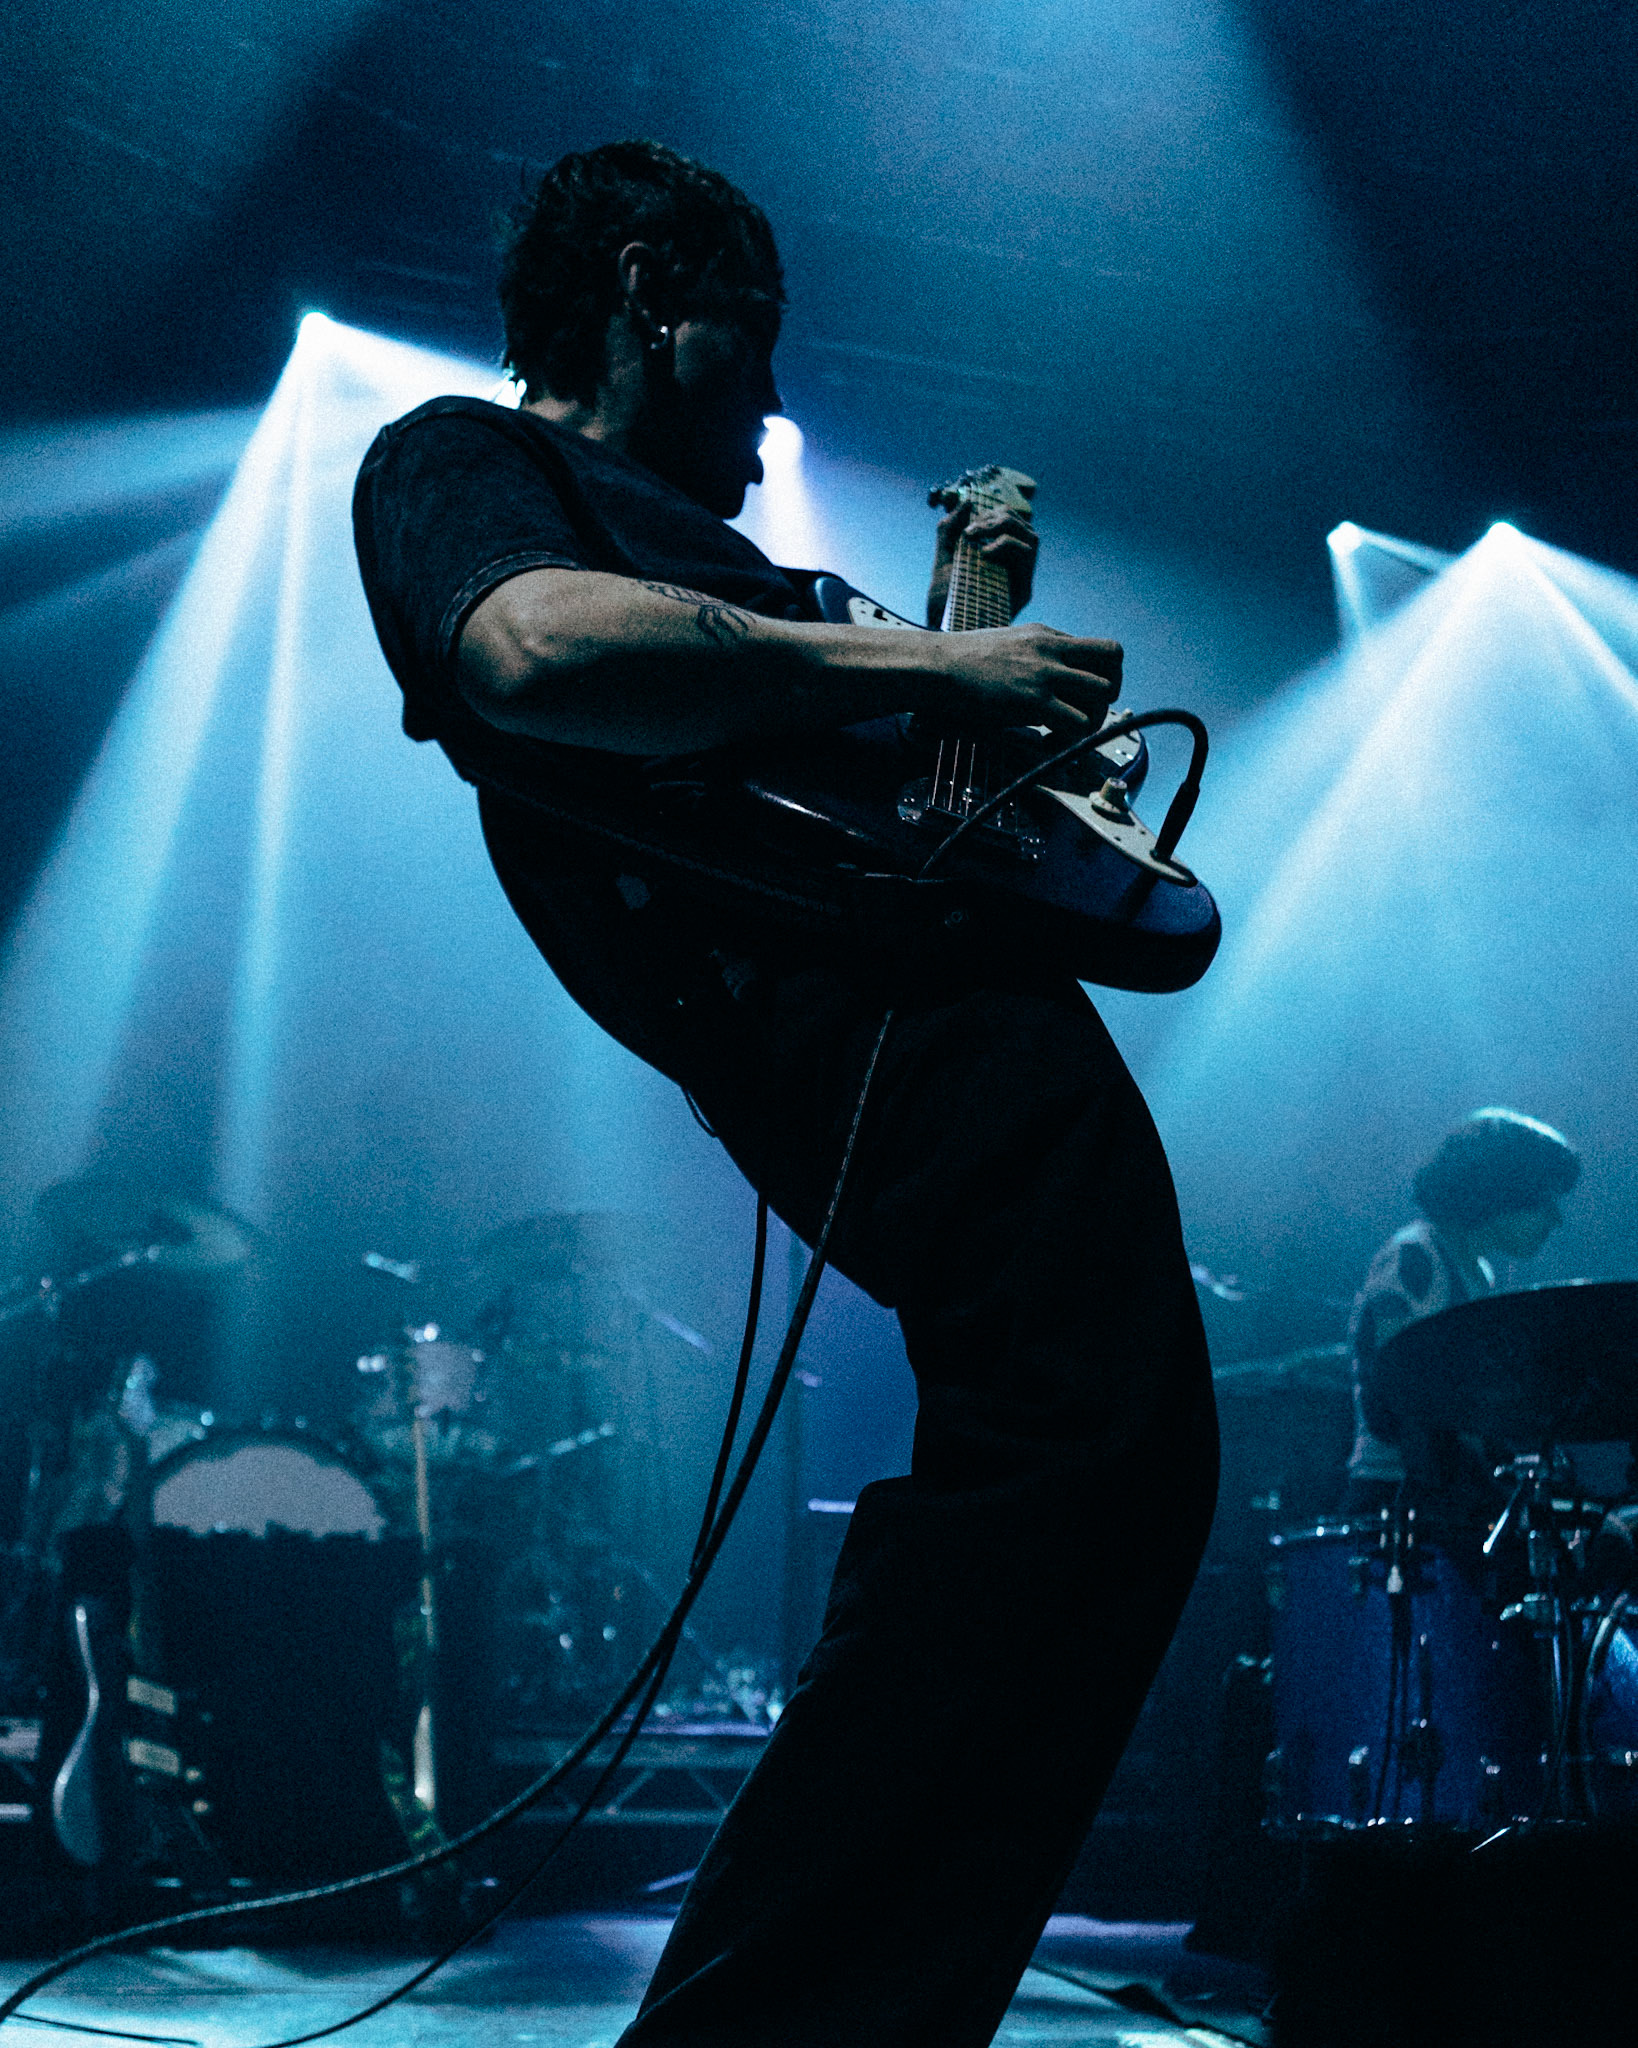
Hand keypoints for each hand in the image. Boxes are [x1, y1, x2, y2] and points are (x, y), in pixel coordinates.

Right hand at [919, 621, 1121, 733]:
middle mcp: (1052, 649)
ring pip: (1101, 695)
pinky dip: (1070, 741)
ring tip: (1064, 735)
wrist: (934, 666)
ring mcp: (1044, 673)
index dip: (1103, 677)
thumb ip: (1032, 657)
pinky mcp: (1032, 700)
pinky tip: (1048, 744)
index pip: (1102, 650)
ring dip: (1091, 722)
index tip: (1084, 698)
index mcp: (1047, 636)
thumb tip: (1043, 681)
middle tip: (1084, 717)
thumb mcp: (1006, 646)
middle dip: (1107, 696)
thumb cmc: (959, 663)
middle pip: (1113, 664)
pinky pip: (1078, 723)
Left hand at [925, 501, 1038, 628]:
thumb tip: (967, 502)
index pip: (1009, 520)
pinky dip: (1006, 544)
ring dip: (1002, 527)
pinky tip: (985, 554)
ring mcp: (1021, 577)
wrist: (941, 626)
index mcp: (998, 555)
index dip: (992, 513)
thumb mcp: (942, 556)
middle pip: (1022, 523)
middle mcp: (1014, 565)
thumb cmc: (943, 597)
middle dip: (996, 518)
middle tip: (970, 531)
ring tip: (976, 537)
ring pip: (1030, 535)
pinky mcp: (1024, 590)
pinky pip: (1027, 554)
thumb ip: (950, 529)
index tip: (967, 525)